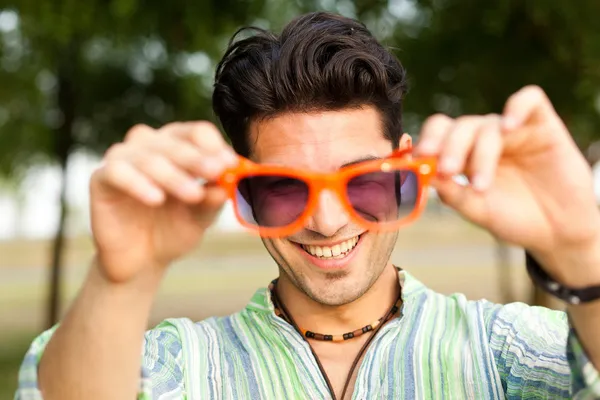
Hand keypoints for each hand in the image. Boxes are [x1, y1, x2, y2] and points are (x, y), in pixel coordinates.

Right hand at [90, 121, 236, 282]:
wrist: (142, 261)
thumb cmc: (173, 229)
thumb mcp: (201, 217)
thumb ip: (213, 200)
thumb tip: (227, 185)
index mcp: (177, 145)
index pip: (196, 132)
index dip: (215, 146)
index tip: (231, 164)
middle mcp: (149, 144)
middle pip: (175, 142)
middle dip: (198, 159)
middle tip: (217, 172)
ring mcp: (123, 158)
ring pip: (149, 157)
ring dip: (174, 176)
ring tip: (193, 194)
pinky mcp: (101, 178)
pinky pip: (118, 172)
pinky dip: (138, 184)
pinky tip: (156, 198)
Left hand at [415, 85, 599, 284]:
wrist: (556, 233)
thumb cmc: (513, 219)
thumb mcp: (477, 210)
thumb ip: (452, 193)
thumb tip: (425, 174)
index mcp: (463, 154)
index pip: (439, 133)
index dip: (427, 141)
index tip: (420, 159)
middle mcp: (485, 138)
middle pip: (459, 126)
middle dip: (449, 147)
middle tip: (446, 169)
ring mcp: (514, 130)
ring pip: (488, 125)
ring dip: (480, 153)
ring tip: (481, 185)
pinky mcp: (543, 126)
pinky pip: (530, 100)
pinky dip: (517, 108)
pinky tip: (509, 127)